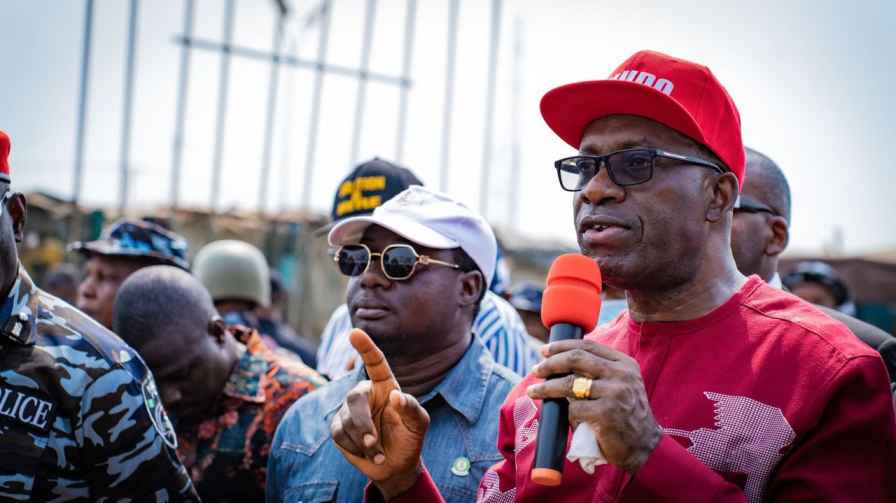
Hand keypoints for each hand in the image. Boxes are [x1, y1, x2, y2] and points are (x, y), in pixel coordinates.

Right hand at [330, 329, 429, 498]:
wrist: (397, 466)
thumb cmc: (410, 438)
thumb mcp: (419, 423)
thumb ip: (411, 408)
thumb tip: (395, 396)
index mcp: (385, 386)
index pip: (375, 363)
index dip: (366, 347)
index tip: (355, 332)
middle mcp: (366, 394)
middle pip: (354, 398)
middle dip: (363, 423)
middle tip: (374, 442)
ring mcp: (349, 411)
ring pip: (346, 420)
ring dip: (364, 442)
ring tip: (379, 454)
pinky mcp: (338, 428)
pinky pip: (339, 435)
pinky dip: (355, 448)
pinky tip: (369, 454)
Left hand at [526, 339, 660, 472]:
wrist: (644, 447)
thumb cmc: (625, 415)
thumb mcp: (621, 385)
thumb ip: (599, 372)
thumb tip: (559, 362)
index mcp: (624, 364)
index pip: (588, 346)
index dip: (562, 346)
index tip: (545, 350)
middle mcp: (621, 374)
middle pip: (576, 358)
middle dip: (551, 363)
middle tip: (536, 369)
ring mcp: (615, 393)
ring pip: (569, 383)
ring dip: (547, 387)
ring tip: (534, 391)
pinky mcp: (606, 414)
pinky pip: (574, 408)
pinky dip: (567, 414)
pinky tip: (568, 419)